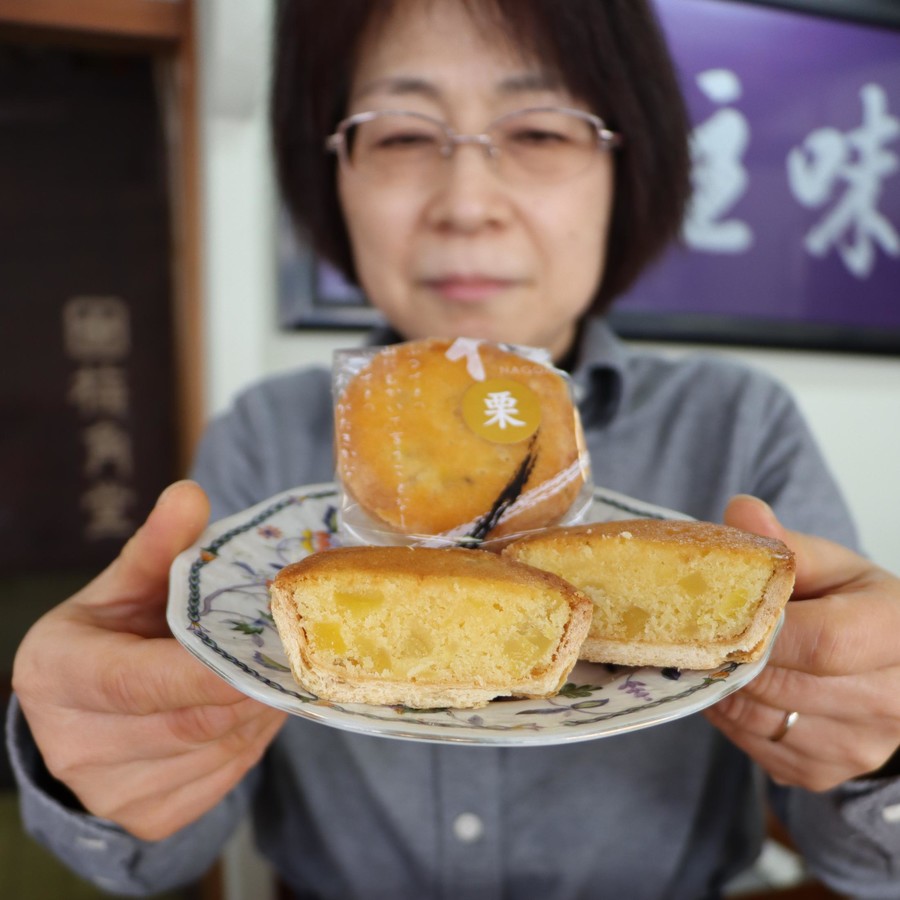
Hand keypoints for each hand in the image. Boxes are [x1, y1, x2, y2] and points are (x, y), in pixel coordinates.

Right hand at [12, 481, 286, 840]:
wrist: (82, 715)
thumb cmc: (109, 635)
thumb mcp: (123, 588)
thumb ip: (157, 546)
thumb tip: (190, 493)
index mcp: (57, 674)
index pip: (139, 680)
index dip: (209, 668)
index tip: (271, 646)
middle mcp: (73, 743)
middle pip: (189, 720)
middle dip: (252, 684)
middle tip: (298, 648)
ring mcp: (109, 792)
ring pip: (217, 750)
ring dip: (261, 710)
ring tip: (277, 669)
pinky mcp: (150, 818)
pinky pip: (225, 777)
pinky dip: (253, 739)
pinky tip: (255, 706)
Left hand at [704, 495, 899, 790]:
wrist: (885, 669)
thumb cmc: (853, 607)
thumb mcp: (831, 567)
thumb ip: (785, 546)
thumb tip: (741, 513)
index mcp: (897, 633)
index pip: (820, 641)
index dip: (760, 630)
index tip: (718, 613)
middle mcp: (891, 698)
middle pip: (781, 684)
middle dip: (727, 657)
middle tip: (684, 632)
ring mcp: (859, 745)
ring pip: (760, 719)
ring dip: (720, 688)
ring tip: (702, 655)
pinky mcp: (825, 772)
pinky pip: (755, 746)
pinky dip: (729, 716)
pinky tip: (726, 686)